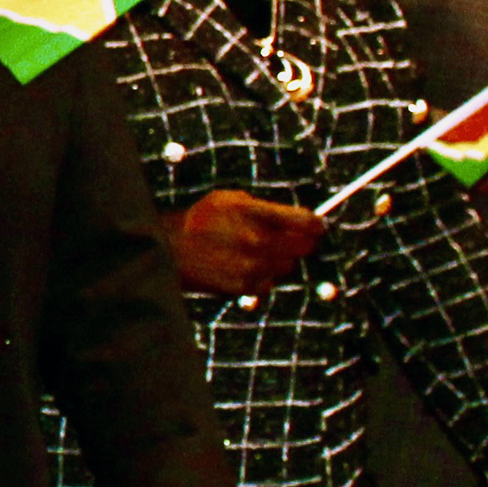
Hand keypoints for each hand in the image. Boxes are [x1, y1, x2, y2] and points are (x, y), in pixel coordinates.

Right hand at [167, 190, 328, 298]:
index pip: (305, 222)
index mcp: (255, 214)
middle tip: (292, 240)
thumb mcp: (229, 199)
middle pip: (302, 247)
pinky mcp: (244, 286)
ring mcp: (251, 266)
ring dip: (279, 260)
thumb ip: (263, 207)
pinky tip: (245, 267)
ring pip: (287, 267)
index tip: (318, 225)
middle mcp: (257, 240)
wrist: (169, 249)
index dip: (316, 224)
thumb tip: (293, 217)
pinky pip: (269, 284)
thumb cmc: (199, 220)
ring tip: (258, 252)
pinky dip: (262, 277)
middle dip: (300, 242)